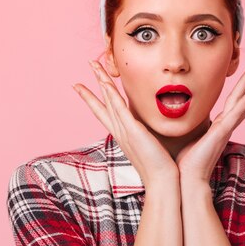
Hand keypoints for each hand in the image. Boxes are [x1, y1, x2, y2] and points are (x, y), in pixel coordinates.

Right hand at [73, 60, 178, 186]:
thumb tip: (152, 126)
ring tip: (93, 64)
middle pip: (101, 102)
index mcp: (123, 134)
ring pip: (109, 100)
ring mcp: (124, 130)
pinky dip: (111, 96)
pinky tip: (106, 83)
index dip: (93, 97)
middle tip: (88, 65)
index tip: (82, 86)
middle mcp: (119, 131)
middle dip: (93, 82)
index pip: (104, 111)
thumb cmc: (160, 166)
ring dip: (101, 81)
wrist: (162, 181)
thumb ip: (148, 134)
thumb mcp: (150, 145)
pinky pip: (119, 109)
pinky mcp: (133, 131)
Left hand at [175, 60, 244, 182]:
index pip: (236, 103)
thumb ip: (191, 126)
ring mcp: (226, 128)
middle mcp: (226, 125)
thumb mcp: (189, 137)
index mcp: (219, 126)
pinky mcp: (222, 132)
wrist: (187, 180)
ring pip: (243, 100)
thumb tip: (180, 116)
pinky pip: (238, 113)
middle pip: (243, 97)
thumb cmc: (186, 163)